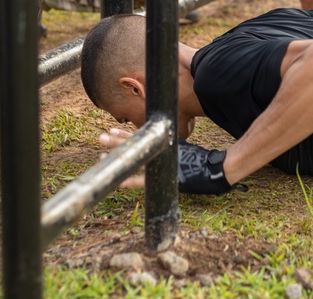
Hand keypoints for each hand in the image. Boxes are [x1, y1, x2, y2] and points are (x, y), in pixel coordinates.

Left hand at [98, 130, 244, 193]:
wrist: (213, 169)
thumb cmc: (199, 159)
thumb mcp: (180, 146)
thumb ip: (168, 143)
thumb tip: (159, 137)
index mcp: (162, 144)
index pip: (141, 137)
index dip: (125, 135)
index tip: (111, 130)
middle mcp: (159, 152)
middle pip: (135, 145)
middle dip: (116, 142)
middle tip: (100, 138)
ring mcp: (160, 164)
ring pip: (135, 159)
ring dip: (118, 158)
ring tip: (100, 157)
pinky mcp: (163, 176)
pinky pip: (142, 180)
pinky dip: (129, 180)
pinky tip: (117, 181)